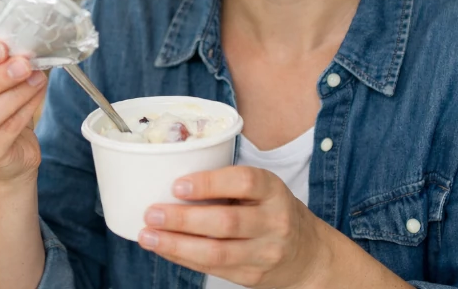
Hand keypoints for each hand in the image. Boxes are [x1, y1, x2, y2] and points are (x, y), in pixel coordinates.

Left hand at [138, 166, 330, 288]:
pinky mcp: (252, 276)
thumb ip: (230, 185)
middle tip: (153, 213)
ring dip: (176, 244)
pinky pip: (213, 269)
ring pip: (216, 252)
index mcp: (274, 190)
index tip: (177, 185)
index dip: (209, 183)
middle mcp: (274, 221)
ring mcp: (264, 253)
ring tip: (149, 236)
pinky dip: (184, 258)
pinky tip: (165, 249)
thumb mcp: (264, 189)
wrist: (308, 255)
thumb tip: (171, 180)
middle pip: (226, 221)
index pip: (244, 182)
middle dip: (183, 218)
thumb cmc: (274, 212)